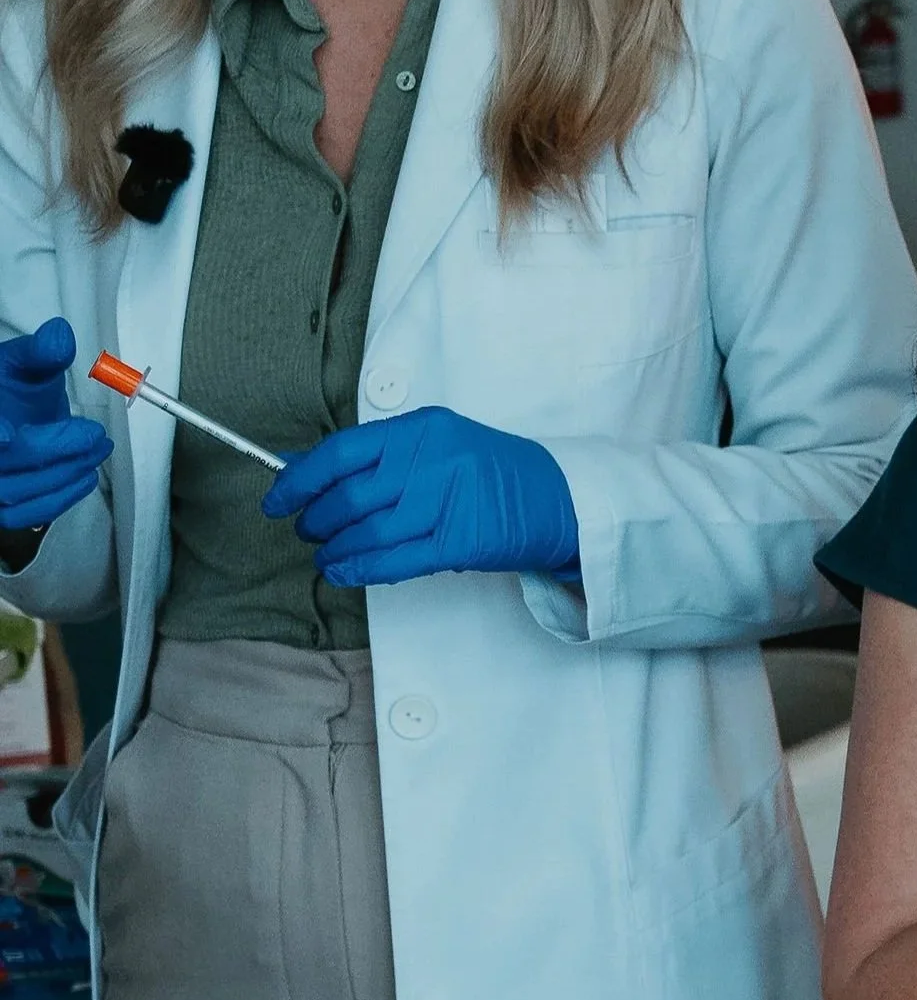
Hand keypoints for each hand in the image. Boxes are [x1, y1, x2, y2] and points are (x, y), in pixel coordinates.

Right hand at [0, 319, 108, 533]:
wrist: (7, 410)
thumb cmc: (8, 388)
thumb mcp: (20, 363)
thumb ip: (40, 352)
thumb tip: (59, 336)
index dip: (21, 440)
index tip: (42, 432)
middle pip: (11, 470)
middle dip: (62, 454)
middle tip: (98, 437)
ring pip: (21, 496)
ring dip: (68, 476)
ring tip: (99, 452)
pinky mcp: (5, 504)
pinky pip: (29, 514)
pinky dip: (61, 499)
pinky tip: (85, 476)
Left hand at [262, 406, 577, 588]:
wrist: (558, 497)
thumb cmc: (489, 473)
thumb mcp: (434, 447)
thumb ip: (373, 457)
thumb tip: (298, 471)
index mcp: (424, 428)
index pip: (342, 452)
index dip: (299, 480)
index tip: (276, 500)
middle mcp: (434, 458)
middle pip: (349, 496)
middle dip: (316, 520)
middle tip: (309, 531)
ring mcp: (450, 499)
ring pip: (367, 532)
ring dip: (335, 550)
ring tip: (327, 556)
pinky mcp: (462, 540)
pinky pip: (394, 559)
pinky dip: (359, 569)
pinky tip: (343, 570)